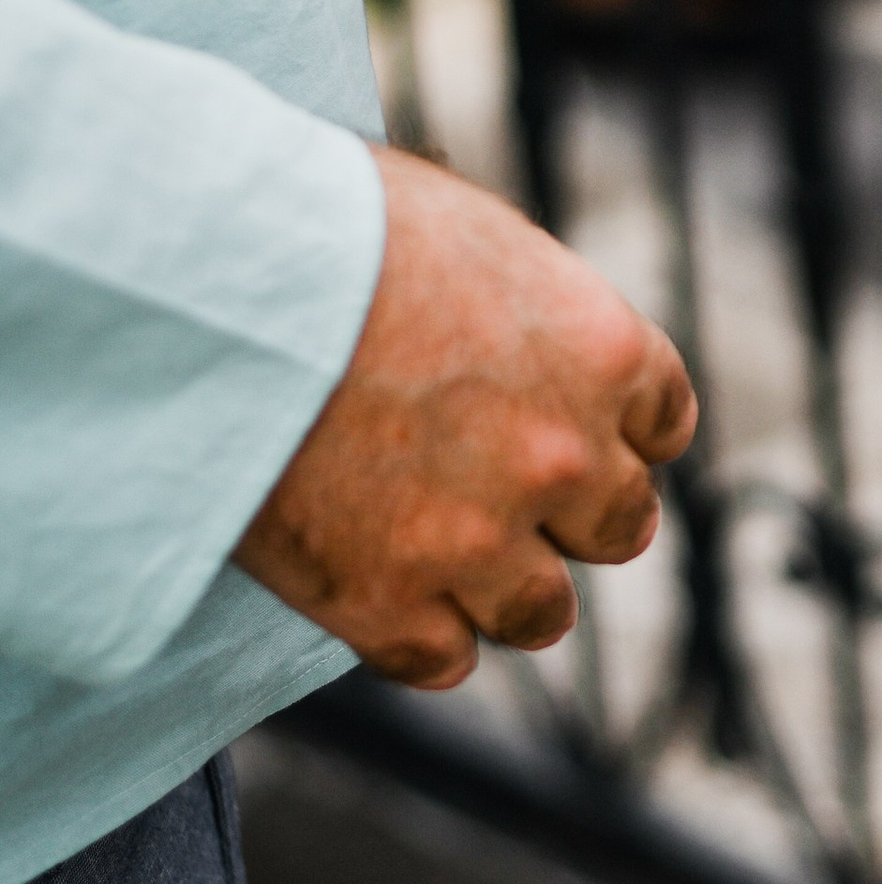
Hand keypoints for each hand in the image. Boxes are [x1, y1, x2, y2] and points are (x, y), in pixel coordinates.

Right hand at [233, 145, 697, 688]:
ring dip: (505, 590)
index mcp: (602, 353)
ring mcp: (480, 541)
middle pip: (619, 527)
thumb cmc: (333, 225)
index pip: (662, 424)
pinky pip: (443, 658)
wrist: (218, 285)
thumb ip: (526, 300)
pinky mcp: (388, 605)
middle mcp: (564, 458)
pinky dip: (417, 633)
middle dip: (571, 515)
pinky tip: (380, 593)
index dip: (615, 431)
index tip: (575, 430)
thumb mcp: (469, 231)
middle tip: (508, 495)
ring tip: (444, 557)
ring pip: (541, 614)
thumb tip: (519, 320)